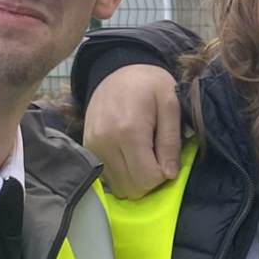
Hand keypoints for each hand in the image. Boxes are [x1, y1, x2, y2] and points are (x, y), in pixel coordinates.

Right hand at [85, 63, 182, 196]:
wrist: (118, 70)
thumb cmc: (150, 85)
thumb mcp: (170, 105)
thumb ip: (171, 141)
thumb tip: (169, 175)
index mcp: (129, 131)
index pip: (147, 178)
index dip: (163, 175)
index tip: (167, 158)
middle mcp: (105, 142)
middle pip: (131, 188)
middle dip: (149, 180)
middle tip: (157, 158)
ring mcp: (92, 146)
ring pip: (118, 187)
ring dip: (135, 179)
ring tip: (144, 155)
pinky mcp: (87, 147)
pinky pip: (107, 178)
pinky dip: (122, 174)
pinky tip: (130, 156)